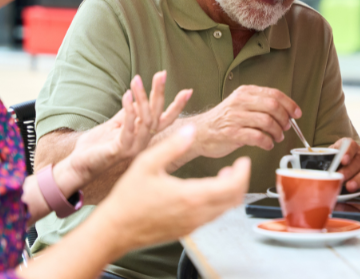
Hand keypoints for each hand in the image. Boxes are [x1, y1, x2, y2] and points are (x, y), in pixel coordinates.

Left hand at [64, 72, 191, 185]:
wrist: (79, 165)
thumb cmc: (97, 146)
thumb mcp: (115, 125)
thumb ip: (128, 113)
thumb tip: (137, 96)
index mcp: (144, 136)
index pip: (165, 119)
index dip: (177, 106)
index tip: (188, 91)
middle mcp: (143, 142)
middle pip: (157, 115)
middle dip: (159, 94)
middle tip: (161, 74)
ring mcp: (134, 147)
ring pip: (145, 120)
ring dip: (142, 98)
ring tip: (136, 81)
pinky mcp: (120, 150)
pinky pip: (128, 128)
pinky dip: (129, 111)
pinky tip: (126, 96)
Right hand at [97, 126, 249, 252]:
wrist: (115, 230)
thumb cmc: (127, 199)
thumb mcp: (147, 163)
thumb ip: (172, 145)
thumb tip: (190, 130)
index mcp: (191, 196)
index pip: (232, 185)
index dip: (243, 172)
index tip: (244, 161)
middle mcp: (196, 213)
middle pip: (233, 199)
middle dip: (241, 181)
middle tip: (239, 167)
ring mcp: (193, 224)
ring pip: (224, 209)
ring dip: (230, 192)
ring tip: (226, 175)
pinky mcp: (187, 230)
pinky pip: (212, 216)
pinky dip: (218, 202)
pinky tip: (207, 190)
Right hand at [190, 85, 300, 157]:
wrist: (200, 132)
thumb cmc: (223, 120)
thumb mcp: (240, 105)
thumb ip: (260, 105)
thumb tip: (286, 113)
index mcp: (245, 92)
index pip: (274, 94)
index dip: (290, 104)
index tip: (297, 113)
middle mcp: (240, 102)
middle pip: (273, 106)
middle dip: (284, 119)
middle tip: (286, 127)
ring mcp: (235, 117)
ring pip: (267, 121)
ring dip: (277, 132)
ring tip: (277, 137)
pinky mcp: (231, 133)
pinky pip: (257, 137)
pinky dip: (267, 142)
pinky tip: (267, 144)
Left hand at [330, 138, 359, 196]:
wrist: (340, 168)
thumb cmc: (333, 164)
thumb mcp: (327, 159)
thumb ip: (326, 162)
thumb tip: (321, 172)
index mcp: (350, 146)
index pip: (350, 145)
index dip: (347, 152)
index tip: (343, 160)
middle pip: (359, 160)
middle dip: (350, 170)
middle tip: (342, 178)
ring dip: (359, 180)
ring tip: (350, 187)